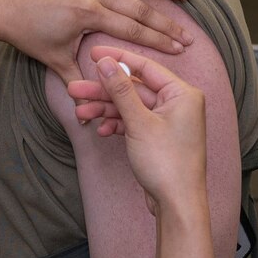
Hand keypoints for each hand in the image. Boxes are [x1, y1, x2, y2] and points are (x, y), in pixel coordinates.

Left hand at [0, 0, 193, 86]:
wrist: (1, 6)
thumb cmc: (27, 35)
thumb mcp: (55, 60)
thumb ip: (79, 79)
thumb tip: (94, 110)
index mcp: (88, 15)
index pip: (133, 30)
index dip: (158, 41)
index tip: (179, 49)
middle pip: (138, 8)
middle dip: (166, 22)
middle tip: (189, 34)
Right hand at [65, 49, 206, 219]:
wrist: (176, 204)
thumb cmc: (167, 164)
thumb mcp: (139, 122)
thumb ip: (121, 91)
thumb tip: (106, 63)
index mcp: (182, 93)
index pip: (145, 67)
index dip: (118, 59)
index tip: (93, 54)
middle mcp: (178, 103)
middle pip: (134, 89)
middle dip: (103, 91)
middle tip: (75, 89)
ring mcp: (168, 121)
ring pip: (130, 107)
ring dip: (105, 109)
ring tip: (80, 112)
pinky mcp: (158, 136)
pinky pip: (134, 122)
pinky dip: (117, 124)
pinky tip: (101, 129)